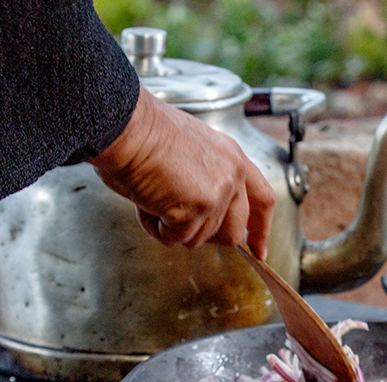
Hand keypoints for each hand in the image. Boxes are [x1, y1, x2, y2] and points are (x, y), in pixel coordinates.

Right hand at [88, 88, 274, 256]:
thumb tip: (202, 213)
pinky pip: (174, 238)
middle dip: (203, 235)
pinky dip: (154, 227)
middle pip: (232, 233)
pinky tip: (146, 201)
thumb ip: (209, 181)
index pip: (262, 200)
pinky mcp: (195, 210)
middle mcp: (232, 176)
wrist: (125, 127)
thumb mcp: (192, 152)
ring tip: (153, 195)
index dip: (261, 229)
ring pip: (198, 238)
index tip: (258, 250)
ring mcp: (216, 194)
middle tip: (177, 221)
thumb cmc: (144, 134)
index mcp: (233, 158)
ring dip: (170, 226)